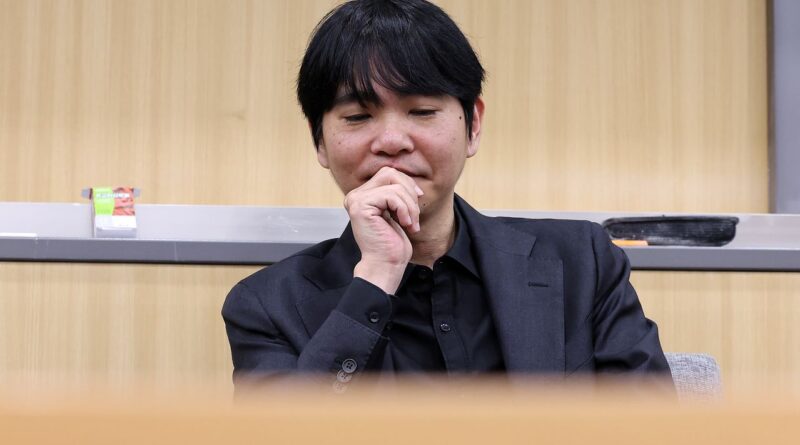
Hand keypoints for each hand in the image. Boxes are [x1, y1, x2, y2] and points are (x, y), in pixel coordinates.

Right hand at [345, 167, 423, 293]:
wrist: (385, 266)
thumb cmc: (392, 244)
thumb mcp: (396, 212)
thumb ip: (396, 194)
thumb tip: (408, 179)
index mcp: (362, 195)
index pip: (388, 173)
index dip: (407, 184)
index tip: (417, 202)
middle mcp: (355, 196)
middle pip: (390, 173)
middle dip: (409, 192)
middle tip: (414, 215)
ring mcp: (356, 200)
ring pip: (394, 185)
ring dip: (410, 206)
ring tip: (411, 224)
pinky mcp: (361, 207)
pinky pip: (392, 195)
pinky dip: (404, 209)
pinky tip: (405, 224)